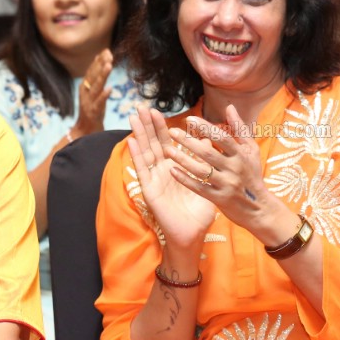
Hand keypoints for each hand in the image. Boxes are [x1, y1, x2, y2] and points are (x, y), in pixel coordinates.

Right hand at [73, 49, 113, 136]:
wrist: (84, 132)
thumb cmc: (92, 112)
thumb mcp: (93, 93)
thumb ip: (96, 78)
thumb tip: (101, 59)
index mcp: (85, 87)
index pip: (91, 71)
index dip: (98, 61)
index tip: (106, 50)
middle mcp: (85, 93)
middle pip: (93, 76)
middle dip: (100, 64)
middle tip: (108, 54)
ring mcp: (88, 103)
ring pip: (96, 87)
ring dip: (102, 75)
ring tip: (109, 65)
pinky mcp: (93, 113)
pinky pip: (99, 103)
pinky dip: (103, 95)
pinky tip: (109, 89)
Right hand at [126, 106, 215, 250]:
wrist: (193, 234)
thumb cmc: (199, 211)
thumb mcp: (205, 181)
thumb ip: (204, 159)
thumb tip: (208, 137)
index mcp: (175, 167)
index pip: (166, 142)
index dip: (161, 126)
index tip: (156, 110)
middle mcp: (161, 171)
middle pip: (152, 143)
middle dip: (146, 125)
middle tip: (140, 106)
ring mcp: (154, 179)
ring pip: (145, 152)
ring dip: (139, 134)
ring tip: (133, 117)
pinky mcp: (150, 190)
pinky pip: (142, 170)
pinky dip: (136, 155)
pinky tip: (131, 142)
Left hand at [166, 104, 280, 233]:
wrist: (259, 209)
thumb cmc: (252, 175)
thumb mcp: (251, 151)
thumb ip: (240, 129)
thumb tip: (229, 107)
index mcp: (241, 155)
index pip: (222, 138)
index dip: (206, 128)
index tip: (189, 119)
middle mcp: (234, 169)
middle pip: (208, 153)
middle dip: (189, 141)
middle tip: (171, 131)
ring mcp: (226, 184)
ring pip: (201, 171)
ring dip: (183, 159)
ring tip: (167, 150)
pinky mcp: (219, 199)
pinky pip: (199, 188)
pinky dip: (185, 179)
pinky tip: (172, 170)